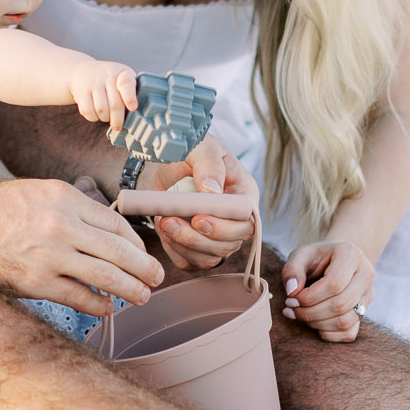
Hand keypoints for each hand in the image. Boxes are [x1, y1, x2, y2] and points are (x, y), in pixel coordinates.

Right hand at [0, 178, 161, 317]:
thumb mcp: (37, 193)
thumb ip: (70, 208)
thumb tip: (103, 231)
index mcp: (64, 197)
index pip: (116, 222)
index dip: (135, 242)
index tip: (142, 253)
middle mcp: (62, 224)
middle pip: (119, 250)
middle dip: (144, 268)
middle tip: (157, 278)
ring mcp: (50, 255)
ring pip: (107, 276)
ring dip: (131, 289)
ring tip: (142, 297)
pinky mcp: (36, 282)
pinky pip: (80, 297)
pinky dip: (99, 305)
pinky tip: (108, 307)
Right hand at [69, 60, 138, 133]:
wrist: (83, 71)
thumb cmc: (109, 79)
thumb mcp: (123, 77)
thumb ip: (131, 91)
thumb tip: (133, 111)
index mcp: (121, 73)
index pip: (126, 84)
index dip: (130, 97)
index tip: (132, 108)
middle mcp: (106, 76)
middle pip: (115, 105)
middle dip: (117, 119)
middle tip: (118, 125)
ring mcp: (92, 83)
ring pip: (101, 110)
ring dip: (105, 118)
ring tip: (106, 115)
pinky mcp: (81, 92)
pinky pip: (88, 111)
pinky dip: (93, 117)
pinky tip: (96, 113)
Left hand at [150, 138, 258, 273]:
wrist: (164, 165)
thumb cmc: (188, 151)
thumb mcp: (200, 147)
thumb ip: (208, 165)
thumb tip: (212, 191)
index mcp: (244, 194)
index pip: (247, 221)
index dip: (225, 225)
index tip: (198, 218)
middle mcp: (235, 219)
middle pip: (230, 244)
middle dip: (198, 238)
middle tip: (169, 222)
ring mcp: (218, 237)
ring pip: (210, 257)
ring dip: (184, 245)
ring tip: (163, 221)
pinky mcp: (198, 248)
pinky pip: (191, 262)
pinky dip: (175, 251)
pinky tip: (164, 231)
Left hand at [281, 239, 374, 340]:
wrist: (332, 261)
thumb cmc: (314, 259)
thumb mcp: (299, 256)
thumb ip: (292, 270)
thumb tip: (292, 291)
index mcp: (351, 254)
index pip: (335, 283)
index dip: (309, 297)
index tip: (290, 298)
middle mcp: (366, 275)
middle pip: (341, 304)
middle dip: (310, 312)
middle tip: (291, 309)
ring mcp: (368, 295)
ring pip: (346, 321)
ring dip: (317, 324)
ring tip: (299, 315)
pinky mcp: (365, 313)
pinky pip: (349, 333)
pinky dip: (328, 333)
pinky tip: (313, 322)